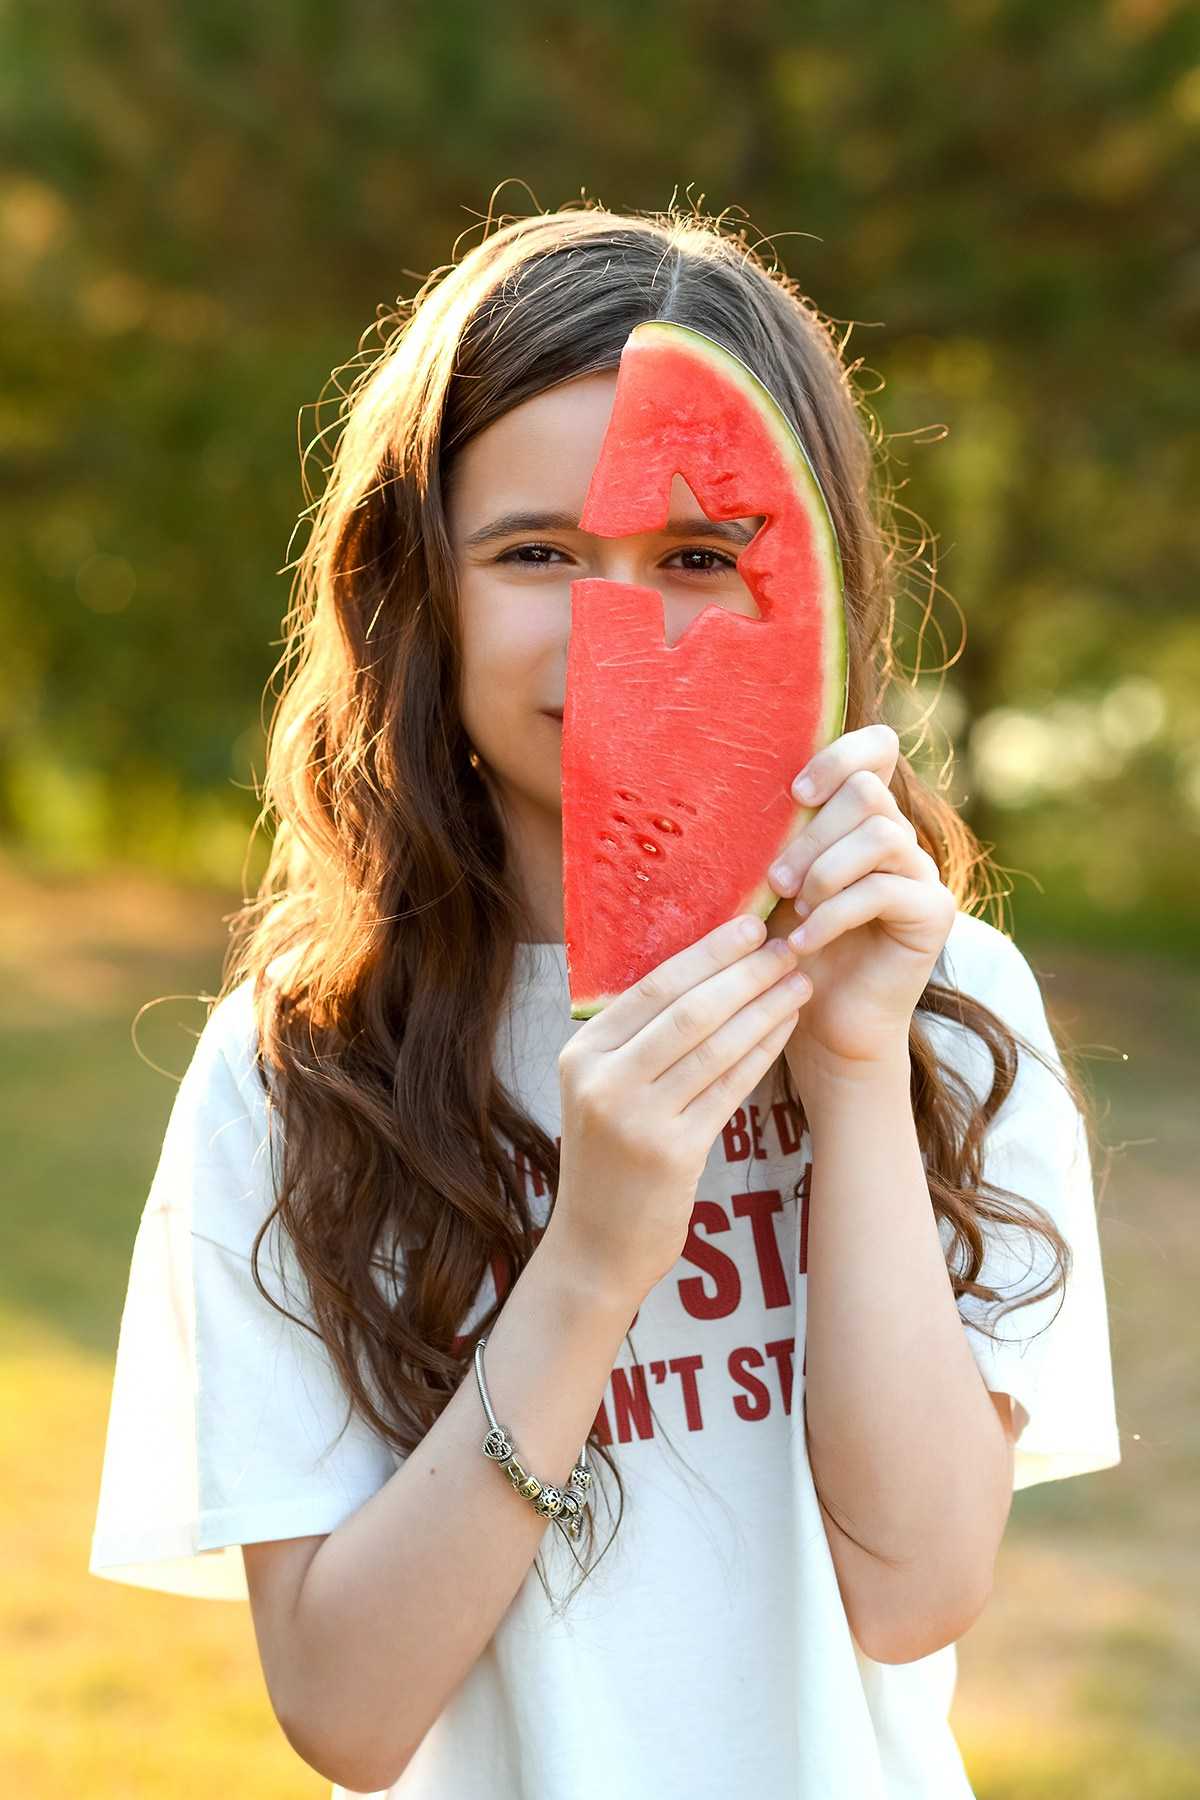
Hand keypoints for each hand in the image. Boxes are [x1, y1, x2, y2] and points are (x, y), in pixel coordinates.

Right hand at [553, 915, 810, 1298]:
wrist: (597, 1245)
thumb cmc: (610, 1160)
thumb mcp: (602, 1090)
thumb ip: (635, 1040)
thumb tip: (700, 969)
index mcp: (580, 1054)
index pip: (650, 986)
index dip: (705, 952)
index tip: (747, 924)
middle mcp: (601, 1082)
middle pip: (686, 1009)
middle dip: (742, 972)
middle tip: (785, 943)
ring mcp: (634, 1120)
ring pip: (714, 1046)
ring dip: (763, 1007)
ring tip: (798, 981)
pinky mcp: (671, 1154)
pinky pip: (728, 1088)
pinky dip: (762, 1052)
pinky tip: (786, 1029)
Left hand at [763, 724, 955, 1080]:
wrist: (816, 1023)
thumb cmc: (784, 949)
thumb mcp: (771, 884)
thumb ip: (774, 838)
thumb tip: (730, 791)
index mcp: (861, 818)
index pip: (877, 749)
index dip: (839, 756)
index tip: (797, 794)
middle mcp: (898, 837)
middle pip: (867, 792)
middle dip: (812, 835)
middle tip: (775, 882)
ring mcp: (921, 873)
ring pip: (880, 835)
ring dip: (824, 871)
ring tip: (792, 909)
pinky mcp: (933, 913)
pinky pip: (885, 891)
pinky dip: (834, 915)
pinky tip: (803, 943)